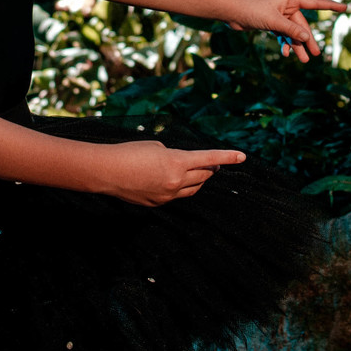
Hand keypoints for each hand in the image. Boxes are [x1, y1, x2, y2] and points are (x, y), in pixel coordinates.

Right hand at [99, 140, 245, 206]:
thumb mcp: (157, 146)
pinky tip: (174, 182)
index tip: (243, 156)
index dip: (228, 157)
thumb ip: (175, 156)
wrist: (107, 171)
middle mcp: (176, 181)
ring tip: (199, 172)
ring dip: (199, 179)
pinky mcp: (158, 203)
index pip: (209, 159)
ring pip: (193, 188)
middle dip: (210, 168)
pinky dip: (180, 188)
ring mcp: (168, 195)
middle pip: (204, 175)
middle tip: (214, 163)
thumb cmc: (130, 152)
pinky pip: (177, 196)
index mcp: (177, 162)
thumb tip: (181, 167)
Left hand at [226, 0, 347, 58]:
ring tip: (303, 60)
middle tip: (315, 55)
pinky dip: (285, 43)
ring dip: (296, 45)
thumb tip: (306, 37)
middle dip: (307, 40)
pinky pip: (283, 34)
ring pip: (293, 32)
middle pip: (302, 24)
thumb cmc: (251, 10)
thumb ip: (291, 30)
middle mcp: (287, 5)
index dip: (331, 6)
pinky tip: (285, 54)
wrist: (231, 11)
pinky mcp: (271, 22)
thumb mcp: (274, 21)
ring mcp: (279, 14)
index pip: (315, 3)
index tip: (345, 7)